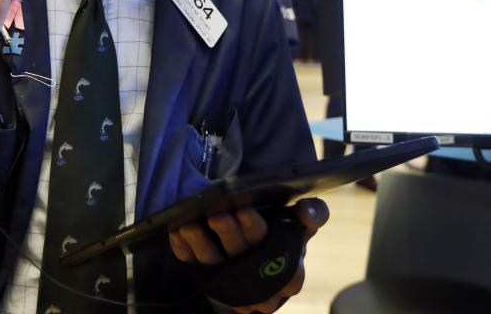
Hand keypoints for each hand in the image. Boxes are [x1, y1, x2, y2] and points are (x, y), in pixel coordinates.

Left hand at [168, 198, 329, 312]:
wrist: (259, 248)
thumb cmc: (283, 231)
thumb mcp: (301, 223)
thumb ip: (314, 214)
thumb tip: (306, 211)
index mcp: (288, 266)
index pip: (274, 252)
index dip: (256, 230)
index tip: (244, 209)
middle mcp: (258, 279)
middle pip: (242, 258)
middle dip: (230, 235)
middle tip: (217, 214)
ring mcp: (231, 281)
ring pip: (215, 266)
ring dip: (202, 245)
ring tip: (190, 225)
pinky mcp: (208, 277)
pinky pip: (193, 265)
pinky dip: (184, 249)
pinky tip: (176, 231)